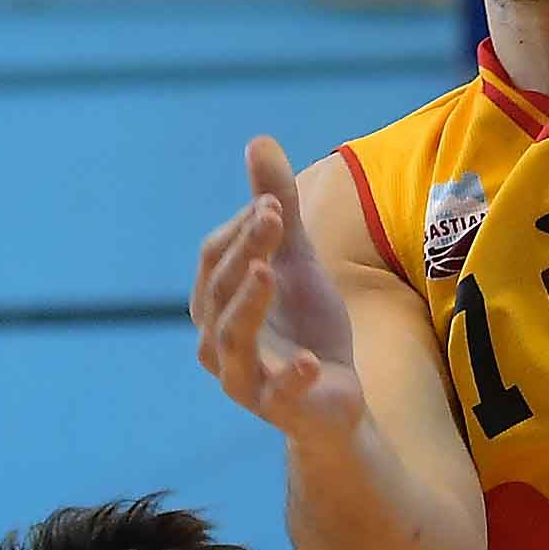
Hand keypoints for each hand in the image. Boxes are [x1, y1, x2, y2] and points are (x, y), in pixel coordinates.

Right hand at [194, 136, 369, 443]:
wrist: (333, 397)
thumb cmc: (305, 324)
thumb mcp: (296, 260)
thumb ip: (277, 208)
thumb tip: (258, 141)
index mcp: (215, 302)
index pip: (215, 258)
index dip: (241, 230)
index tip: (274, 203)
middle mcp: (217, 341)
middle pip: (220, 291)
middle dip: (246, 251)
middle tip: (274, 216)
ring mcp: (244, 378)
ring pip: (233, 339)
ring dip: (249, 304)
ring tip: (271, 272)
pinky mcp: (280, 408)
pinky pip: (278, 394)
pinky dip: (291, 378)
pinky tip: (308, 361)